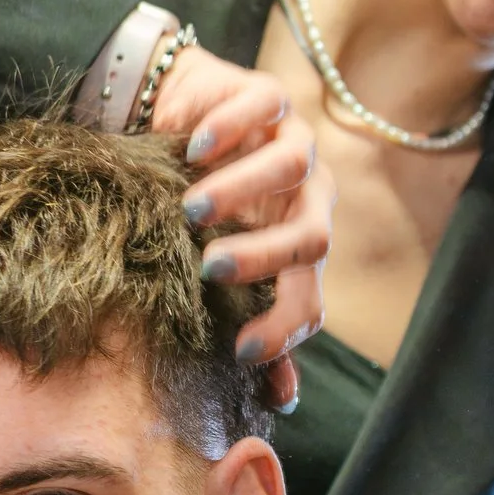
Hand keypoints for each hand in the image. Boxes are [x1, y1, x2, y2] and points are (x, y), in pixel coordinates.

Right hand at [150, 46, 329, 410]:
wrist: (178, 120)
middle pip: (315, 234)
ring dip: (243, 193)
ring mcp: (291, 139)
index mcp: (301, 244)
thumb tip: (280, 400)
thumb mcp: (220, 265)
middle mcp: (307, 195)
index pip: (311, 297)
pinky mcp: (265, 94)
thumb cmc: (198, 206)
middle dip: (265, 259)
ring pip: (293, 166)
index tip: (237, 350)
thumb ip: (250, 322)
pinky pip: (265, 104)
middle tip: (212, 269)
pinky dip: (231, 128)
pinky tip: (194, 148)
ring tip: (193, 210)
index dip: (283, 330)